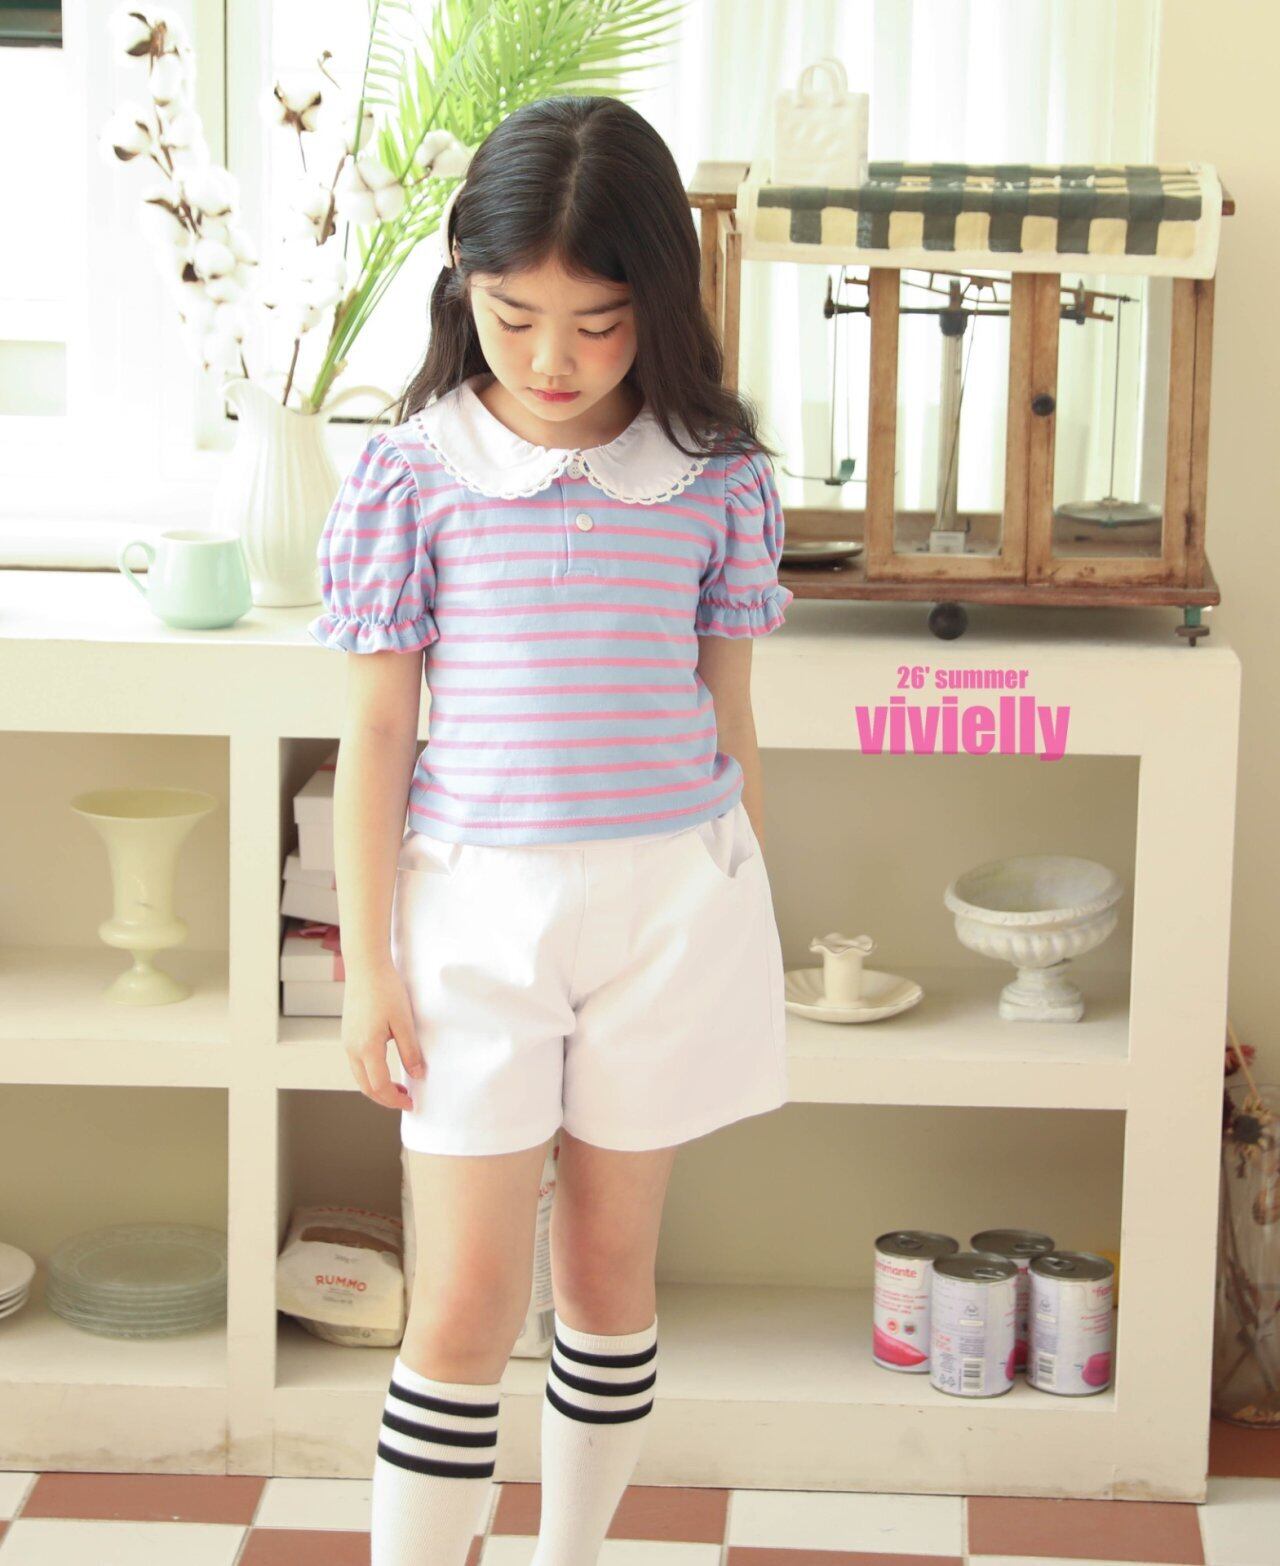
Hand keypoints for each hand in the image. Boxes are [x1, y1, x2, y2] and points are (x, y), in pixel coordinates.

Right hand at [341, 963, 424, 1109]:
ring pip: (359, 1076)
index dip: (395, 1099)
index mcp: (366, 1048)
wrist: (365, 966)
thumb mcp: (404, 1021)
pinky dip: (371, 1074)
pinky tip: (387, 1068)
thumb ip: (410, 1051)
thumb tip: (418, 1075)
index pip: (379, 1086)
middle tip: (406, 1100)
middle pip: (366, 1087)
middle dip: (385, 1099)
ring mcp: (347, 1041)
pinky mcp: (348, 1034)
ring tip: (399, 1087)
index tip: (411, 1103)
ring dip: (378, 1087)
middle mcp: (352, 1048)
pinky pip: (357, 1063)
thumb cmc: (386, 990)